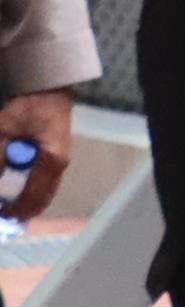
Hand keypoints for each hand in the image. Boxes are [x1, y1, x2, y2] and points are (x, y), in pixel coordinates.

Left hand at [0, 91, 69, 219]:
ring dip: (25, 200)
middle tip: (5, 213)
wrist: (47, 89)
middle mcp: (57, 165)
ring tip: (10, 205)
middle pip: (40, 198)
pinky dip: (29, 189)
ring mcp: (57, 162)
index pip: (34, 195)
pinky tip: (17, 189)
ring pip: (42, 192)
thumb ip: (0, 156)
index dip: (16, 210)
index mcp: (51, 160)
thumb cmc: (28, 107)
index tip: (3, 217)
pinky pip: (42, 182)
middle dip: (21, 209)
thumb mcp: (4, 130)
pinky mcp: (53, 157)